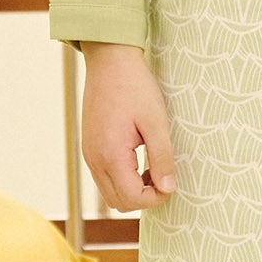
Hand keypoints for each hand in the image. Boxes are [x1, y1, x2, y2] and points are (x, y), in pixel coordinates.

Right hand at [80, 43, 176, 208]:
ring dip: (132, 189)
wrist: (110, 60)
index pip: (132, 198)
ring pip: (109, 192)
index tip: (171, 182)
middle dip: (143, 197)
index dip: (156, 197)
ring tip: (153, 167)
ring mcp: (89, 153)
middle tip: (163, 175)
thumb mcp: (156, 121)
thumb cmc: (135, 87)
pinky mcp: (89, 146)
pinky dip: (122, 178)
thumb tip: (168, 188)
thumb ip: (162, 157)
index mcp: (111, 155)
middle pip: (118, 201)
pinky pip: (104, 176)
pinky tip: (139, 159)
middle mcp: (95, 159)